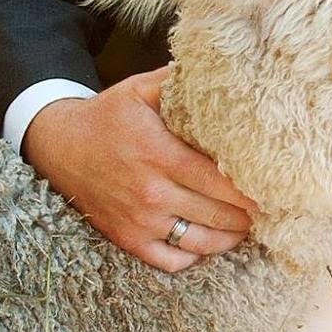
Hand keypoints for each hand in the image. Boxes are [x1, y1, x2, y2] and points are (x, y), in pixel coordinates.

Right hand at [23, 67, 256, 270]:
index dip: (252, 190)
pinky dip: (195, 256)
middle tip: (270, 207)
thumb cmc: (107, 116)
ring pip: (201, 242)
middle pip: (218, 214)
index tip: (275, 188)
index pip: (220, 181)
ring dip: (231, 237)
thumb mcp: (140, 90)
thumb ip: (180, 83)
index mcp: (159, 154)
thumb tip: (222, 70)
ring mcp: (139, 221)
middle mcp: (151, 192)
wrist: (57, 146)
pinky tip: (209, 241)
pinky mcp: (128, 239)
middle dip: (249, 214)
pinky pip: (171, 261)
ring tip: (248, 225)